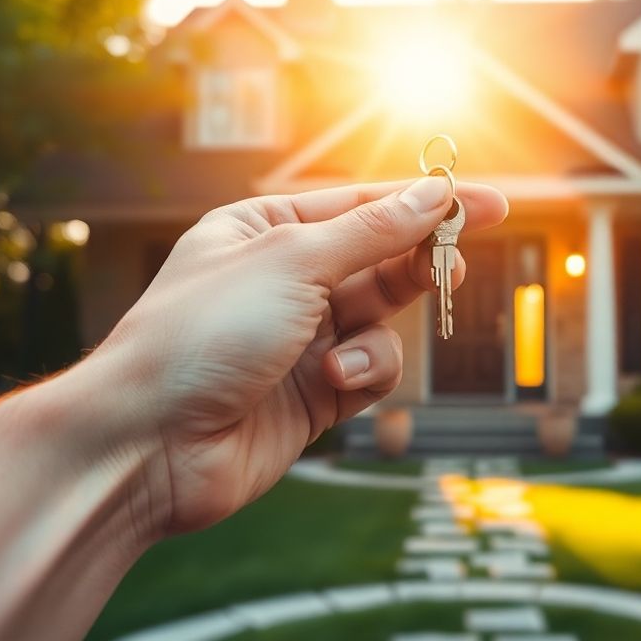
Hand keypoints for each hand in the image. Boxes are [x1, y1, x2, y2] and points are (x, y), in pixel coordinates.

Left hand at [80, 177, 506, 535]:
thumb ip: (372, 232)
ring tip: (347, 356)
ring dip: (375, 338)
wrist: (149, 445)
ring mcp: (299, 341)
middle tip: (451, 266)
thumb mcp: (292, 263)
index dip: (427, 203)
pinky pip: (369, 373)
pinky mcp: (312, 397)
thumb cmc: (200, 336)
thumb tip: (433, 195)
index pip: (362, 206)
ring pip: (381, 322)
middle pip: (379, 260)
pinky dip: (361, 377)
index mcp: (263, 230)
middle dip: (415, 266)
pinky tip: (330, 386)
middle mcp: (283, 282)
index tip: (491, 203)